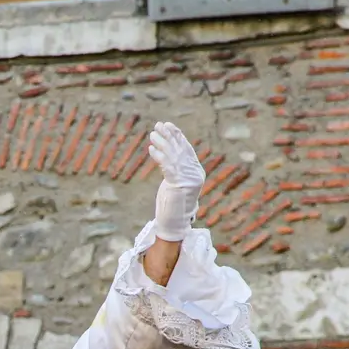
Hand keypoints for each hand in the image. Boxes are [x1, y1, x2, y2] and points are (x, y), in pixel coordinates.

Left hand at [148, 122, 204, 241]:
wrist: (174, 223)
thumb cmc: (173, 205)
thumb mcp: (177, 184)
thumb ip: (177, 170)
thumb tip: (171, 155)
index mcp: (196, 172)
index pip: (187, 149)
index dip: (178, 136)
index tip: (169, 126)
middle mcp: (194, 174)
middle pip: (180, 149)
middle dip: (169, 135)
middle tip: (159, 124)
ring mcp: (188, 179)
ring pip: (173, 155)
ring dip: (162, 143)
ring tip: (152, 134)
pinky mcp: (178, 184)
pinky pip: (167, 165)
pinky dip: (159, 156)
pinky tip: (151, 148)